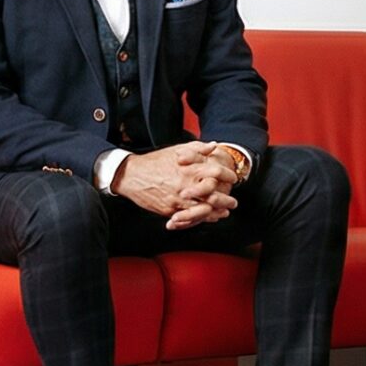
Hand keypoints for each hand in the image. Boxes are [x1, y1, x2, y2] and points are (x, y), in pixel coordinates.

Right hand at [117, 144, 239, 228]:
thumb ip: (198, 148)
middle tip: (234, 202)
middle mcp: (186, 183)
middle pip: (214, 193)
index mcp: (190, 167)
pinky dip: (201, 219)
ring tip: (224, 213)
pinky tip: (208, 218)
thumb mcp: (177, 150)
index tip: (234, 178)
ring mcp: (178, 198)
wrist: (131, 175)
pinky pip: (189, 217)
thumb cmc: (156, 161)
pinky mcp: (170, 210)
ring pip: (203, 209)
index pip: (217, 171)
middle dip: (226, 199)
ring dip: (216, 212)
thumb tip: (215, 146)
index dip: (229, 175)